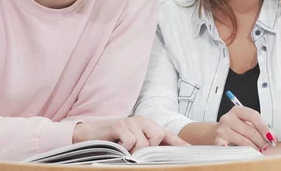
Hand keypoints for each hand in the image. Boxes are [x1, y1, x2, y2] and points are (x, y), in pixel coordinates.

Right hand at [73, 116, 188, 152]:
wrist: (89, 135)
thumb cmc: (114, 141)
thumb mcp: (134, 146)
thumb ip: (149, 149)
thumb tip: (165, 158)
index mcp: (149, 127)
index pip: (168, 135)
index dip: (180, 143)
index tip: (191, 150)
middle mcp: (143, 121)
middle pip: (157, 136)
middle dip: (148, 148)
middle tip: (134, 153)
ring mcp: (131, 121)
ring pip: (143, 142)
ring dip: (133, 151)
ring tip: (124, 150)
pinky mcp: (119, 124)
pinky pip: (130, 140)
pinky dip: (124, 147)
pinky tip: (117, 145)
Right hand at [214, 106, 277, 151]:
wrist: (217, 131)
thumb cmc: (235, 127)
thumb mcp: (246, 122)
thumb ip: (259, 127)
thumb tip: (272, 138)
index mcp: (237, 110)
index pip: (254, 116)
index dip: (265, 128)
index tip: (271, 137)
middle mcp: (228, 118)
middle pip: (250, 130)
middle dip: (261, 140)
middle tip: (266, 146)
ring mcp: (222, 129)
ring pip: (243, 141)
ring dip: (254, 147)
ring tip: (258, 149)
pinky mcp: (218, 140)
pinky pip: (230, 148)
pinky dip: (237, 151)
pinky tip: (243, 152)